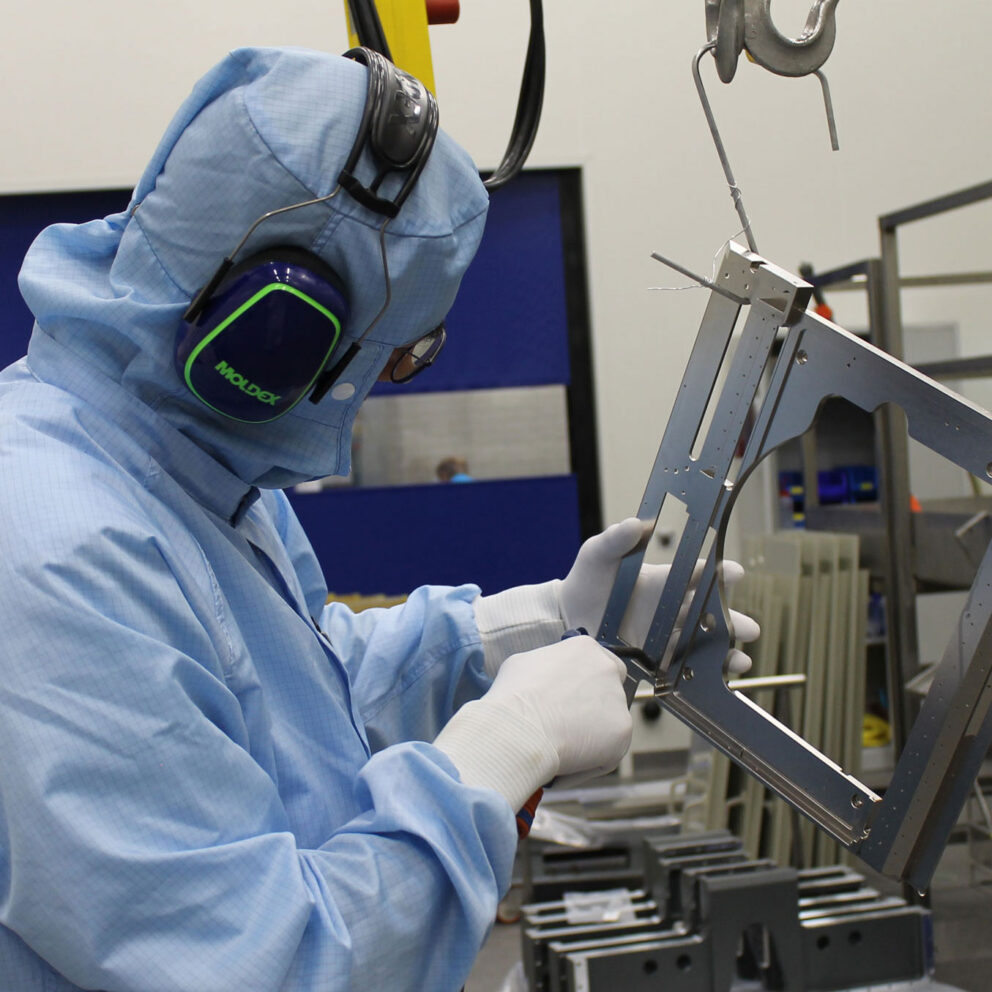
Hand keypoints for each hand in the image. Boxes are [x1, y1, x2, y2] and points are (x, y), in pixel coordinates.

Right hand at [486, 637, 632, 781]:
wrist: (517, 731)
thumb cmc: (513, 698)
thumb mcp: (522, 666)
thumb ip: (545, 669)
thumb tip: (543, 682)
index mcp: (584, 648)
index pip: (597, 662)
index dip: (585, 684)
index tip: (572, 700)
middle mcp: (607, 669)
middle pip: (610, 690)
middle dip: (595, 708)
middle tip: (571, 726)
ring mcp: (618, 700)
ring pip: (608, 725)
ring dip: (589, 738)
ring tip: (557, 749)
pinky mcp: (622, 732)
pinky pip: (607, 753)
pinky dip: (587, 763)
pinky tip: (562, 766)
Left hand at [557, 518, 758, 673]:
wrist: (565, 617)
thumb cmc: (587, 580)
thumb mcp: (597, 553)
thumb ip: (616, 539)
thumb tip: (636, 522)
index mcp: (663, 580)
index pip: (698, 574)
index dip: (719, 572)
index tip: (735, 572)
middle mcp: (669, 608)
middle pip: (708, 613)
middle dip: (731, 621)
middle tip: (750, 629)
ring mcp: (663, 634)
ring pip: (701, 642)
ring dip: (724, 651)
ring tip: (741, 659)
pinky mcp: (652, 658)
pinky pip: (680, 666)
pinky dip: (697, 673)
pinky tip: (713, 678)